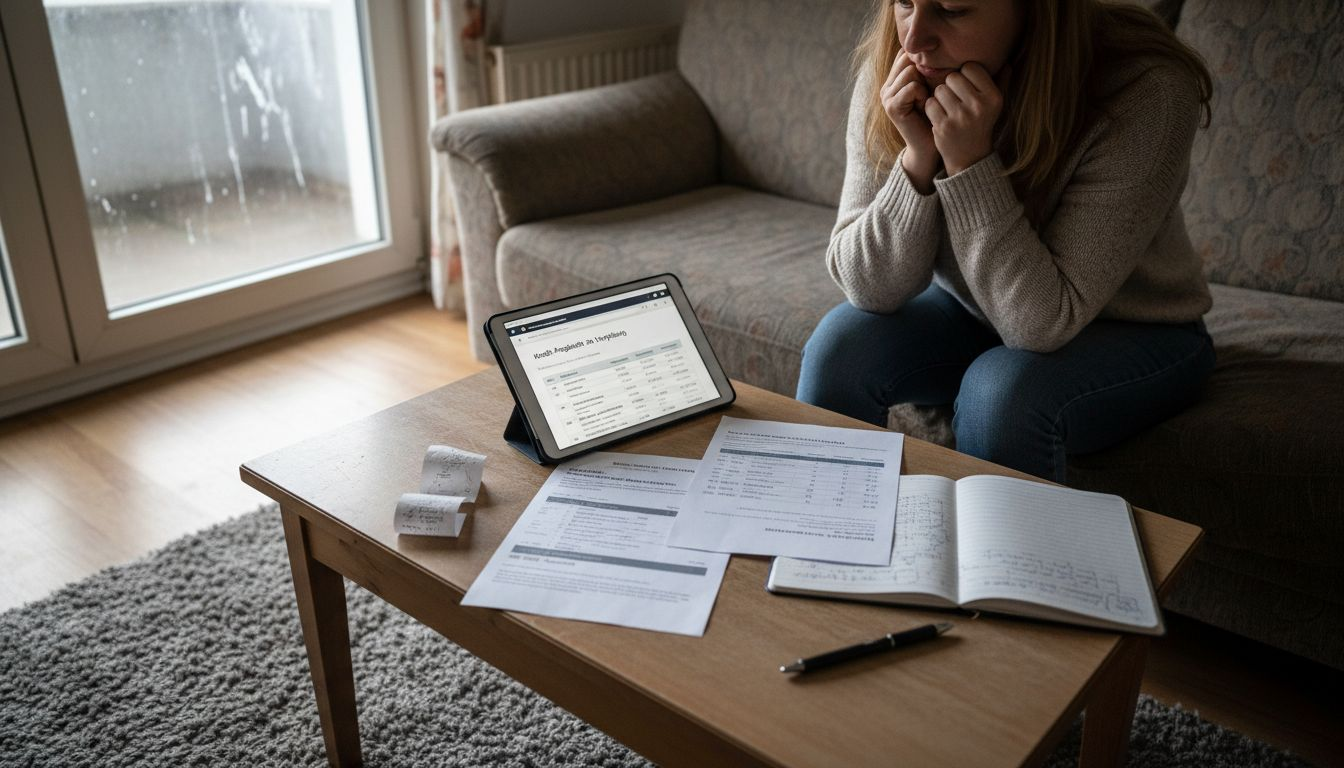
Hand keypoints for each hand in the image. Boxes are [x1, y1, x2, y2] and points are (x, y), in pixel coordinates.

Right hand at [880, 50, 938, 189]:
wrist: (929, 145)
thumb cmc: (936, 115)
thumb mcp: (933, 87)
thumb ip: (929, 69)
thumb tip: (936, 43)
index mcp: (895, 79)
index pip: (907, 54)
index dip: (923, 60)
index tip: (934, 78)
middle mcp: (887, 86)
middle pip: (908, 59)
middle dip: (924, 71)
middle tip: (931, 91)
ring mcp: (886, 96)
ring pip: (910, 71)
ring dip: (925, 84)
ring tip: (928, 100)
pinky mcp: (891, 106)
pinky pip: (912, 86)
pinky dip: (922, 94)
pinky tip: (925, 106)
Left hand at [924, 62, 1005, 175]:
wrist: (970, 156)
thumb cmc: (981, 123)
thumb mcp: (995, 105)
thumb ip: (1001, 82)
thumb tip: (1007, 63)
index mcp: (993, 97)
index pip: (970, 67)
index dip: (965, 75)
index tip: (966, 87)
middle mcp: (979, 106)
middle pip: (952, 77)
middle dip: (950, 86)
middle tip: (955, 99)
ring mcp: (961, 117)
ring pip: (939, 90)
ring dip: (940, 97)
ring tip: (949, 109)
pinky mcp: (944, 126)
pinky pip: (930, 104)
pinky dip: (932, 109)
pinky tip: (940, 117)